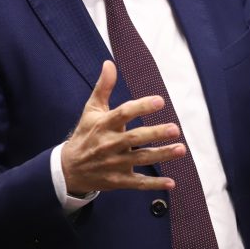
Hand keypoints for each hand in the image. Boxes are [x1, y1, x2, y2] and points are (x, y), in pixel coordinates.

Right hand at [61, 60, 186, 194]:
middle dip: (155, 133)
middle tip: (175, 129)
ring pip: (141, 159)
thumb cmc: (85, 135)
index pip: (124, 114)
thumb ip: (103, 87)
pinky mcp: (119, 180)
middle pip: (135, 138)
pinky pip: (138, 183)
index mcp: (104, 125)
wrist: (68, 169)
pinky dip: (155, 185)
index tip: (160, 101)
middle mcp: (110, 144)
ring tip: (181, 149)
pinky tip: (171, 183)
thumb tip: (109, 63)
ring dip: (162, 155)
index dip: (142, 107)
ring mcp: (115, 164)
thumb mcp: (91, 110)